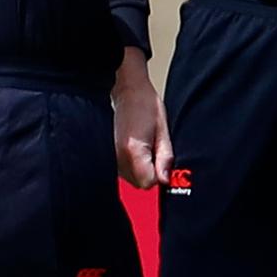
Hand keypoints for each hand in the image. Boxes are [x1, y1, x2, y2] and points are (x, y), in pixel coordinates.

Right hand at [114, 52, 169, 189]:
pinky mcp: (110, 157)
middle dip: (152, 173)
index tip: (163, 161)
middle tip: (155, 150)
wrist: (128, 92)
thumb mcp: (163, 131)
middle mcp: (118, 158)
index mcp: (133, 150)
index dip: (160, 175)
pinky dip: (135, 166)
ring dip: (143, 170)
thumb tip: (165, 180)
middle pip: (140, 184)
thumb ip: (165, 158)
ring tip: (146, 146)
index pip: (148, 182)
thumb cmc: (146, 106)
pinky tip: (137, 149)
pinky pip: (127, 173)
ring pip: (133, 180)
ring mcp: (112, 158)